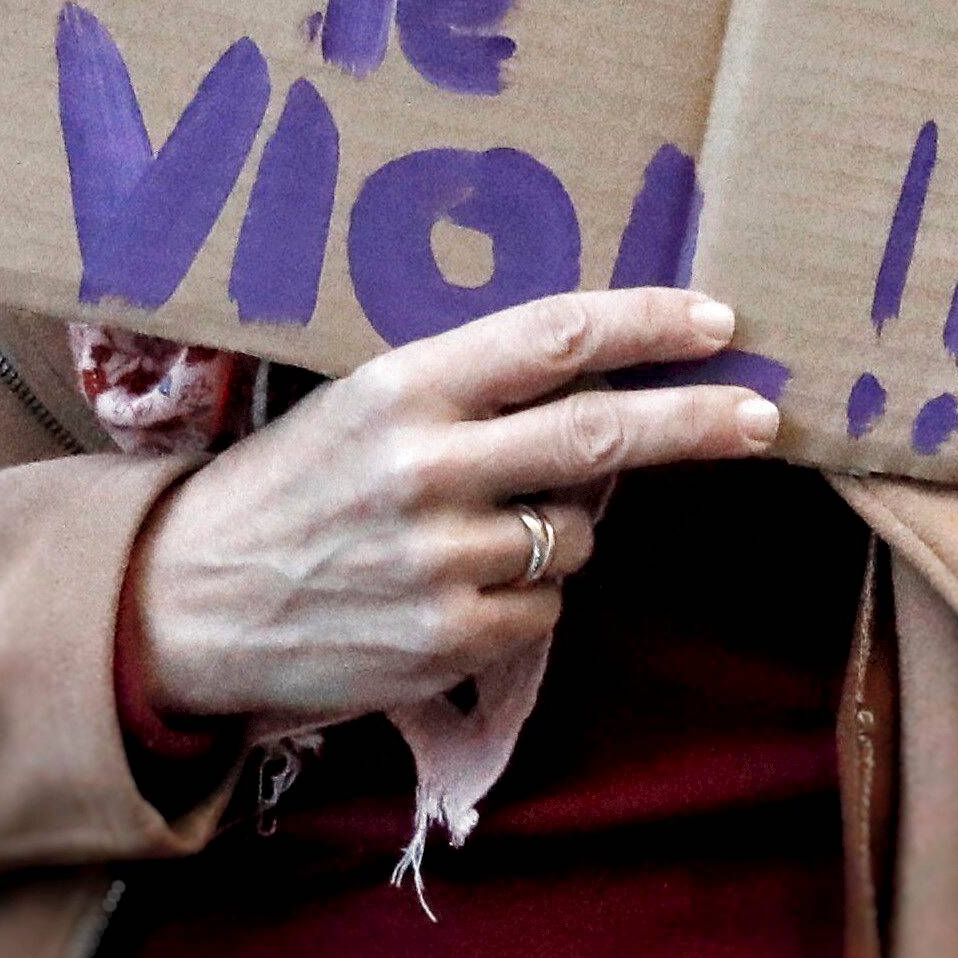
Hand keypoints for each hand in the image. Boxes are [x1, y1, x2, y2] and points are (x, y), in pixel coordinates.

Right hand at [127, 288, 779, 730]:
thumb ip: (471, 397)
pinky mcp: (449, 640)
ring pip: (578, 537)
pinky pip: (546, 612)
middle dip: (699, 421)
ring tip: (476, 535)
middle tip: (767, 414)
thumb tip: (603, 390)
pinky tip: (454, 594)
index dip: (646, 326)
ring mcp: (442, 559)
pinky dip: (526, 602)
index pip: (552, 339)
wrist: (191, 601)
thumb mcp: (364, 410)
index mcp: (405, 387)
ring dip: (562, 534)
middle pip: (602, 436)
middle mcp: (427, 466)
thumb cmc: (291, 488)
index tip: (717, 318)